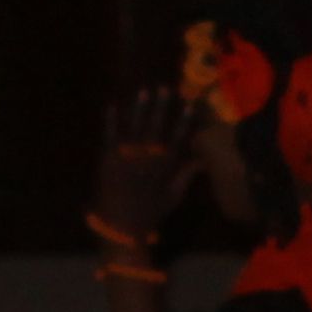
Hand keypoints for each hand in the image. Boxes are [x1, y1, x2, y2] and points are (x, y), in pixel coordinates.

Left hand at [90, 84, 188, 245]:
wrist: (121, 223)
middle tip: (164, 88)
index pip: (177, 139)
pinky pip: (110, 136)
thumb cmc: (150, 212)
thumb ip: (186, 176)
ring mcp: (127, 157)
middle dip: (161, 107)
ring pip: (135, 127)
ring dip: (140, 108)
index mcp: (165, 167)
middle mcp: (147, 158)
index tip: (188, 104)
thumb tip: (202, 161)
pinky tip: (113, 106)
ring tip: (144, 91)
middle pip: (156, 127)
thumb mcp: (174, 197)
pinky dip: (111, 121)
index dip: (183, 120)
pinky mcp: (108, 158)